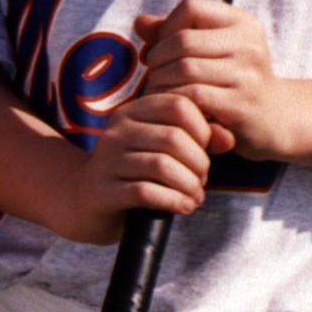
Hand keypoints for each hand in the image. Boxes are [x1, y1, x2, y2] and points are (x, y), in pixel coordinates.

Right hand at [57, 90, 211, 246]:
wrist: (84, 202)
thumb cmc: (134, 172)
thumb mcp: (164, 150)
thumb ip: (197, 140)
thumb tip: (227, 138)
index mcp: (133, 111)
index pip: (178, 105)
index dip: (202, 128)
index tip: (205, 151)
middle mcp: (117, 131)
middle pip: (174, 138)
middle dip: (198, 163)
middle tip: (201, 180)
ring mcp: (107, 160)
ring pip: (162, 166)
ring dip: (188, 185)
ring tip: (194, 196)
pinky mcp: (103, 190)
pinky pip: (146, 192)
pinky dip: (173, 201)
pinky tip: (183, 207)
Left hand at [135, 0, 284, 160]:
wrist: (276, 120)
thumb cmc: (235, 81)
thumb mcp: (213, 50)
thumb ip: (176, 33)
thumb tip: (139, 22)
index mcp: (243, 23)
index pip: (191, 7)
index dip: (167, 27)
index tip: (163, 50)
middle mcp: (249, 44)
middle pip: (183, 41)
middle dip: (158, 59)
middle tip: (153, 77)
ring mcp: (247, 75)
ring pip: (184, 69)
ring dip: (161, 82)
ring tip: (157, 92)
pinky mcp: (241, 105)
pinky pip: (193, 97)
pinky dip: (174, 101)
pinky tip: (172, 108)